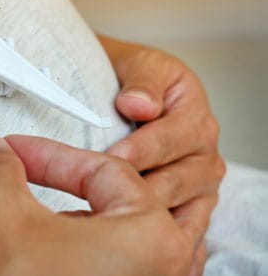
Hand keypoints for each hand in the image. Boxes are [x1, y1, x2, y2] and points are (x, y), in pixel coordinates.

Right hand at [0, 133, 197, 275]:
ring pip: (113, 241)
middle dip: (60, 183)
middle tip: (22, 173)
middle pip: (114, 202)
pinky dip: (73, 255)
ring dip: (66, 219)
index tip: (16, 152)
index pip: (103, 169)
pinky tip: (40, 253)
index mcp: (153, 241)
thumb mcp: (0, 219)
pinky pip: (107, 272)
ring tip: (25, 213)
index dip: (47, 153)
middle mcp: (162, 275)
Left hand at [98, 35, 225, 274]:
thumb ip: (143, 81)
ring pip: (176, 210)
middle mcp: (204, 157)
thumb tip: (139, 103)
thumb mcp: (142, 65)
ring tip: (111, 218)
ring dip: (145, 216)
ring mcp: (198, 189)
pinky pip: (183, 235)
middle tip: (106, 194)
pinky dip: (161, 243)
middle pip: (175, 180)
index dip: (141, 148)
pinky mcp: (187, 211)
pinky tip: (135, 245)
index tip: (115, 155)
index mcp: (196, 119)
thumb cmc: (136, 81)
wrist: (132, 93)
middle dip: (139, 187)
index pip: (171, 139)